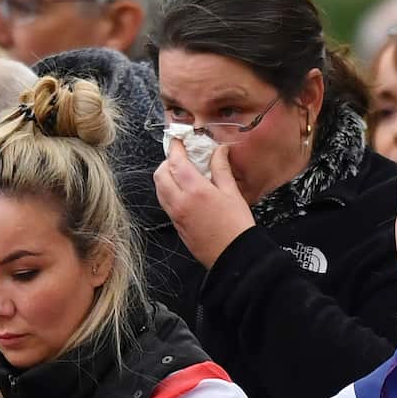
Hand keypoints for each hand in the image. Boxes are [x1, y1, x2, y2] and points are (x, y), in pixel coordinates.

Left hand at [154, 140, 255, 268]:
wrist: (234, 256)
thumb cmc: (237, 226)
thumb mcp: (232, 193)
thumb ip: (221, 169)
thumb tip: (218, 150)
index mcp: (195, 191)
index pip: (175, 162)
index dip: (175, 148)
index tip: (178, 140)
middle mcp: (180, 202)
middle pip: (160, 175)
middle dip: (166, 162)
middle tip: (180, 158)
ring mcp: (176, 215)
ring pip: (159, 190)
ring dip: (165, 178)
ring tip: (182, 174)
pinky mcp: (177, 226)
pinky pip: (166, 203)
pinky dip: (169, 192)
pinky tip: (185, 192)